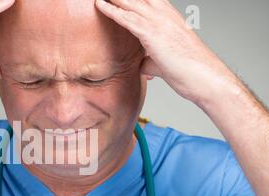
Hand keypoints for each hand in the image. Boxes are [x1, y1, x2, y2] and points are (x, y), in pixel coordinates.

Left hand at [95, 0, 238, 106]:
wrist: (205, 78)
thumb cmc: (190, 72)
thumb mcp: (165, 63)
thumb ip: (150, 60)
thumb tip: (141, 66)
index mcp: (169, 17)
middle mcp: (165, 15)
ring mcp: (159, 22)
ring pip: (130, 2)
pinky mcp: (152, 34)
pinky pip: (127, 19)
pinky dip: (112, 11)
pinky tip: (100, 5)